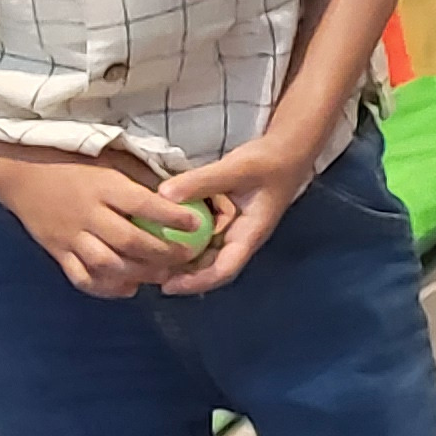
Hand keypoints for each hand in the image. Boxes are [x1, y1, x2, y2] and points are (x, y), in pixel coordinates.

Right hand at [0, 146, 201, 299]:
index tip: (198, 223)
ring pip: (107, 264)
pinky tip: (128, 287)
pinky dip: (106, 287)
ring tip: (162, 275)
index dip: (173, 217)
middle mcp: (88, 214)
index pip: (144, 205)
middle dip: (163, 254)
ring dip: (139, 273)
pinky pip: (81, 277)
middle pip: (129, 242)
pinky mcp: (56, 251)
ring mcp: (69, 236)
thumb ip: (141, 176)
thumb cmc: (74, 161)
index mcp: (104, 187)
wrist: (19, 172)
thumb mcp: (111, 158)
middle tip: (187, 257)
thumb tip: (183, 188)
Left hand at [152, 132, 306, 296]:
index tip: (166, 286)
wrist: (287, 149)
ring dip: (179, 255)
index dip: (196, 282)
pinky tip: (160, 228)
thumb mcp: (236, 168)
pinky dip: (182, 234)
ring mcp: (231, 228)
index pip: (224, 270)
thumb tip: (162, 195)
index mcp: (249, 234)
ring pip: (203, 251)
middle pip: (210, 267)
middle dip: (181, 274)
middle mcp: (240, 237)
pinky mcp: (223, 218)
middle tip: (147, 271)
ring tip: (149, 254)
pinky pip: (201, 233)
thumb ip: (201, 181)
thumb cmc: (268, 162)